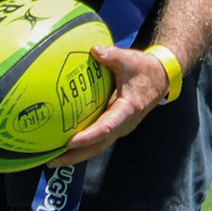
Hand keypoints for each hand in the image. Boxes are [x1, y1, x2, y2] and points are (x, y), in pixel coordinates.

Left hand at [50, 45, 170, 166]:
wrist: (160, 79)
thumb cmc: (144, 69)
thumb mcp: (129, 60)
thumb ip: (112, 55)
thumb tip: (93, 50)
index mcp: (128, 109)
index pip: (106, 128)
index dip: (88, 136)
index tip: (70, 142)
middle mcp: (124, 124)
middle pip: (98, 146)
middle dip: (75, 156)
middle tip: (52, 160)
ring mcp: (120, 128)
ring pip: (97, 147)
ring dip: (76, 155)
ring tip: (52, 159)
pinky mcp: (116, 126)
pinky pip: (98, 140)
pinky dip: (82, 146)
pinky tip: (64, 146)